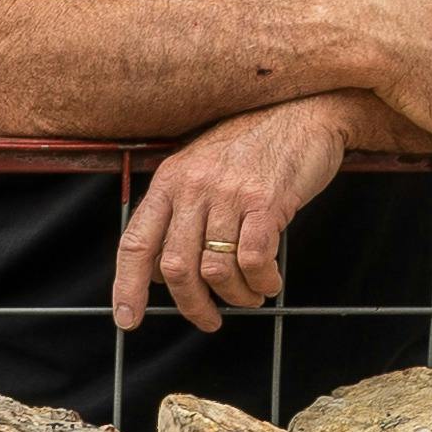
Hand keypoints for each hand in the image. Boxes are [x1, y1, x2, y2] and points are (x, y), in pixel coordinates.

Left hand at [113, 97, 350, 332]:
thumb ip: (181, 213)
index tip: (129, 319)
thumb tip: (163, 272)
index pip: (136, 241)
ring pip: (215, 268)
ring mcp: (228, 192)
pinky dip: (261, 282)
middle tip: (209, 319)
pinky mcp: (265, 200)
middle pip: (175, 267)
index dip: (127, 285)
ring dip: (235, 296)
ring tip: (250, 296)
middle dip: (192, 305)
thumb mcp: (203, 169)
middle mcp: (193, 186)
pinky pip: (253, 260)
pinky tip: (269, 281)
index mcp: (171, 180)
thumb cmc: (255, 146)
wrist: (304, 111)